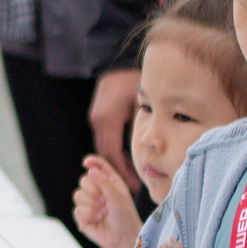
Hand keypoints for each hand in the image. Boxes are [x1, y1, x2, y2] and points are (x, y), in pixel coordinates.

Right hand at [72, 155, 140, 247]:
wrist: (123, 238)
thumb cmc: (125, 217)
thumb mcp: (118, 196)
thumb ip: (104, 182)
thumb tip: (90, 170)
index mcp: (109, 182)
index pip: (97, 167)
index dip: (91, 162)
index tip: (86, 163)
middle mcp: (98, 190)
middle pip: (83, 180)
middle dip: (93, 191)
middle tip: (105, 202)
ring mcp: (88, 203)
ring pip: (77, 194)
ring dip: (92, 205)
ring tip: (103, 213)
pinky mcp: (82, 216)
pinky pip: (77, 209)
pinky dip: (88, 214)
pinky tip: (97, 219)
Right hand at [89, 70, 142, 190]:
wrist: (120, 62)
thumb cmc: (134, 81)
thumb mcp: (143, 105)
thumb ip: (143, 128)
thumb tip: (151, 152)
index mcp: (108, 120)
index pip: (112, 154)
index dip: (123, 172)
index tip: (134, 185)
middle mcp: (98, 120)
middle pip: (105, 153)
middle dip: (118, 170)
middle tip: (133, 185)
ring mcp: (96, 117)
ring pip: (104, 146)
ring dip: (116, 160)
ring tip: (131, 174)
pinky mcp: (98, 114)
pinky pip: (105, 137)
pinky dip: (114, 149)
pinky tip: (126, 155)